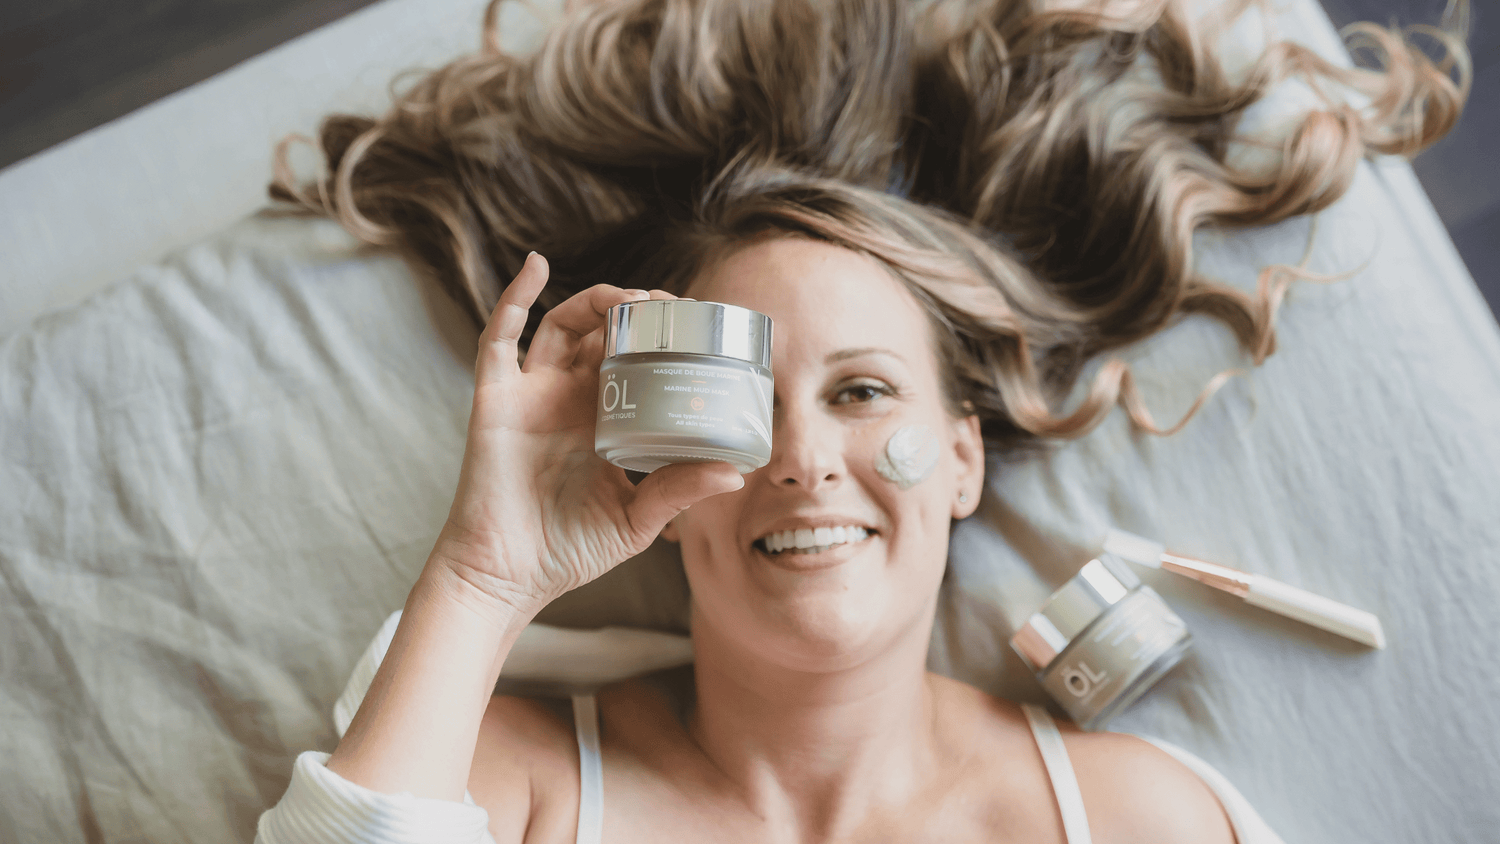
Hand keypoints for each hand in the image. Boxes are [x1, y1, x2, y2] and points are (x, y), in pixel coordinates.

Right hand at [429, 253, 743, 615]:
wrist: (508, 576)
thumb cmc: (568, 551)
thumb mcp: (637, 519)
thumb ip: (679, 491)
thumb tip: (735, 474)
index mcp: (603, 423)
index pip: (637, 364)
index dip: (663, 340)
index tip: (699, 326)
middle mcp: (569, 400)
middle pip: (606, 336)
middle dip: (640, 313)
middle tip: (676, 308)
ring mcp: (532, 394)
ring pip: (563, 325)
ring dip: (597, 301)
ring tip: (634, 298)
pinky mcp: (497, 397)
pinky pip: (498, 336)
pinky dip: (515, 295)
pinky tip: (538, 265)